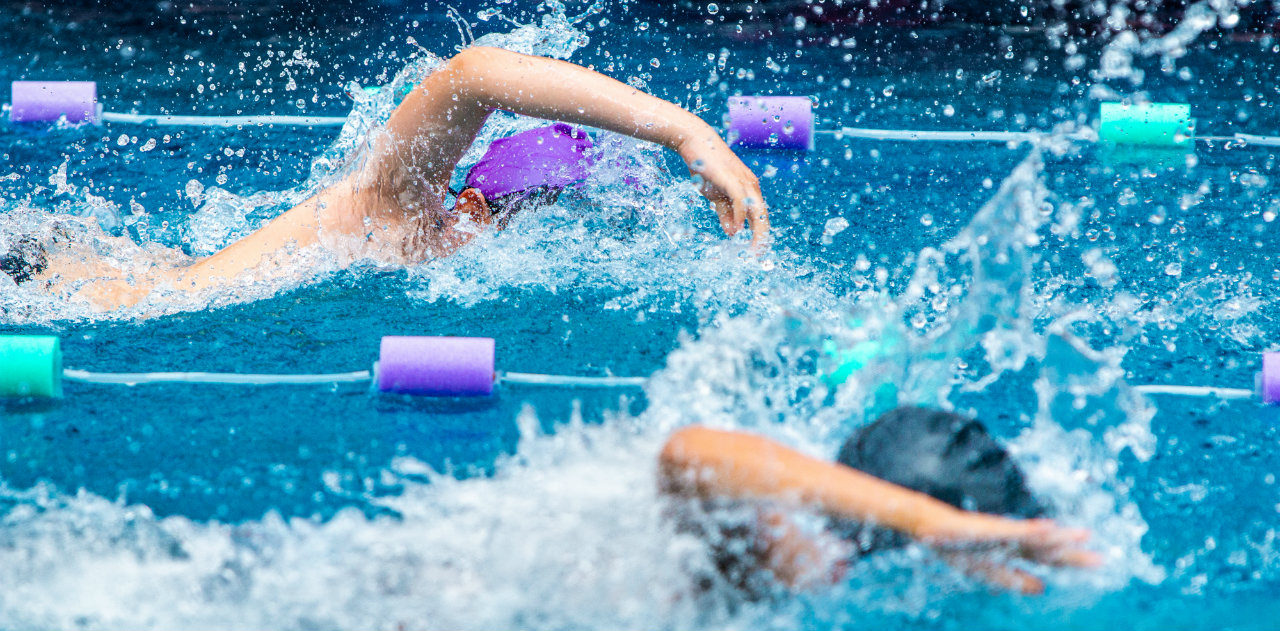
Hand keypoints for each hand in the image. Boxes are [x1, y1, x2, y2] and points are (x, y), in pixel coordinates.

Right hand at [676, 132, 769, 248]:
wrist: (695, 142)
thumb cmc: (706, 167)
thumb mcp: (716, 195)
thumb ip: (725, 213)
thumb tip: (733, 233)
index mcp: (749, 190)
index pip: (759, 216)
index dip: (759, 235)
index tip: (755, 251)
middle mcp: (751, 186)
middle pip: (762, 216)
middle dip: (762, 238)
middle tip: (758, 256)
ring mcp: (743, 182)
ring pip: (756, 211)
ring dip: (756, 232)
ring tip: (752, 249)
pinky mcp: (732, 179)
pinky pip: (740, 202)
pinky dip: (739, 217)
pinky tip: (737, 231)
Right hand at [916, 511, 1101, 593]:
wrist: (930, 526)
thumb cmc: (956, 546)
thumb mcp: (986, 569)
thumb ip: (1013, 578)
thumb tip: (1042, 588)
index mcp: (1014, 549)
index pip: (1049, 557)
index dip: (1072, 560)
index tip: (1098, 562)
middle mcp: (1013, 539)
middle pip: (1048, 548)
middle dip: (1073, 554)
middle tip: (1101, 559)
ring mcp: (1002, 532)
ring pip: (1035, 538)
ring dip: (1059, 538)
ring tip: (1083, 536)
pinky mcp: (989, 529)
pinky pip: (1014, 532)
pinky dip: (1032, 531)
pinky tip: (1049, 529)